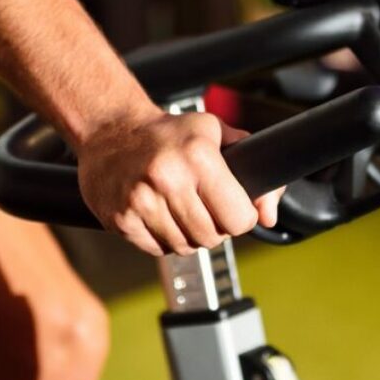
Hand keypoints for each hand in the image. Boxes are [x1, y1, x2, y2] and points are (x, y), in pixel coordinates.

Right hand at [75, 111, 283, 256]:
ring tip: (181, 208)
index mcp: (198, 156)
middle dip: (216, 228)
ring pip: (186, 247)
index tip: (233, 207)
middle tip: (205, 206)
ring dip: (190, 235)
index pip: (239, 219)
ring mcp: (141, 201)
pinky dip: (164, 239)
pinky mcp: (121, 219)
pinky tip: (160, 214)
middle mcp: (168, 178)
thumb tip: (270, 215)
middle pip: (213, 237)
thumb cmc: (167, 133)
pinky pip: (158, 250)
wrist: (110, 129)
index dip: (241, 216)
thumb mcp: (215, 133)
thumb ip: (252, 167)